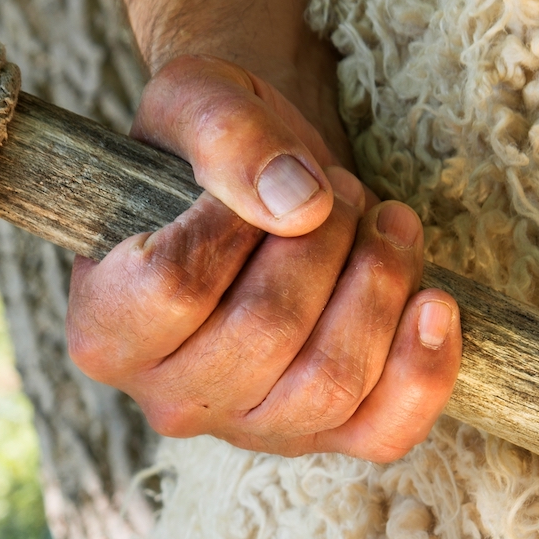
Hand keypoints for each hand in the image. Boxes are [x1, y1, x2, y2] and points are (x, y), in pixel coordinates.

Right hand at [66, 56, 459, 461]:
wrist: (260, 177)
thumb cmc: (209, 141)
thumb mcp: (193, 101)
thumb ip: (225, 138)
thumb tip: (299, 206)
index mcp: (103, 326)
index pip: (171, 286)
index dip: (232, 220)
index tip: (256, 174)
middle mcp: (163, 396)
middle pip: (263, 332)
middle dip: (322, 240)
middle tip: (332, 189)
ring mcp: (243, 426)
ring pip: (328, 380)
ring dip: (376, 282)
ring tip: (382, 221)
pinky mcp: (319, 436)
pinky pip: (382, 430)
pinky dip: (424, 368)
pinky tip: (436, 302)